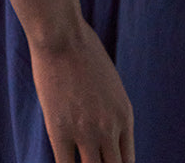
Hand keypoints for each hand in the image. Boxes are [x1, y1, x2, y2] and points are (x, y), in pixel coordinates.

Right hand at [29, 18, 134, 162]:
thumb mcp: (109, 82)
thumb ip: (110, 108)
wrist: (63, 34)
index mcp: (125, 115)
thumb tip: (104, 128)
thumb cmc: (83, 50)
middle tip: (93, 162)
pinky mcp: (60, 130)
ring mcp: (85, 131)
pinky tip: (63, 161)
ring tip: (78, 160)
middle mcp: (110, 128)